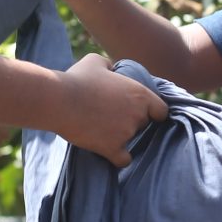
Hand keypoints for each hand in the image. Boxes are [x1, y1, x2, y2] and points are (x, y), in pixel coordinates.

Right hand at [51, 53, 168, 166]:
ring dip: (121, 137)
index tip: (141, 112)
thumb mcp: (95, 61)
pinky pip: (123, 160)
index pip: (161, 110)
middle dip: (132, 122)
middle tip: (113, 117)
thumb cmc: (77, 79)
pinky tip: (112, 153)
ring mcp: (126, 133)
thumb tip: (112, 69)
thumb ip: (110, 65)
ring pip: (132, 140)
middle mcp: (138, 115)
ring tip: (102, 130)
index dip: (152, 111)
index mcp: (140, 94)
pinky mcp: (112, 148)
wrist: (59, 100)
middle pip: (144, 124)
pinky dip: (119, 158)